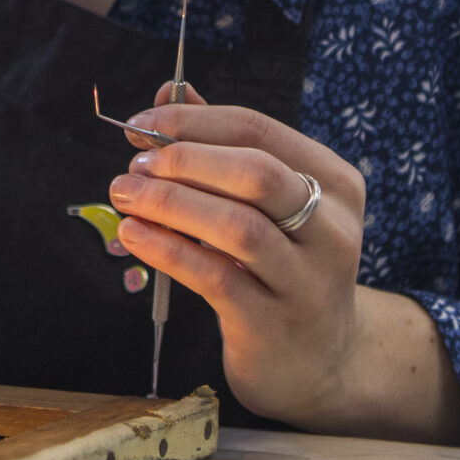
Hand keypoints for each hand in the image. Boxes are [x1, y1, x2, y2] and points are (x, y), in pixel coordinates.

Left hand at [107, 85, 459, 442]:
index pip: (258, 130)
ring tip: (124, 195)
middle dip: (184, 160)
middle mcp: (332, 228)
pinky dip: (167, 249)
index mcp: (335, 182)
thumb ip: (223, 148)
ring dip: (169, 203)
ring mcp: (307, 280)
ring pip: (236, 227)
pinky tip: (134, 234)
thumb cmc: (283, 266)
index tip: (141, 124)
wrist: (318, 362)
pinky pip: (215, 276)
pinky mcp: (273, 324)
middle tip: (135, 164)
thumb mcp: (269, 205)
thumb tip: (166, 97)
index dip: (192, 121)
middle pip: (255, 173)